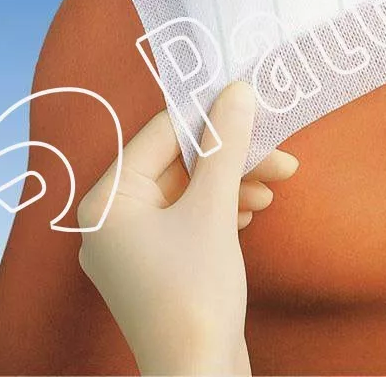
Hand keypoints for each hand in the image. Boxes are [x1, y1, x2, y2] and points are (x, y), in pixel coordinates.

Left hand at [76, 82, 298, 374]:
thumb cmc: (195, 294)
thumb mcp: (213, 209)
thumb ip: (225, 145)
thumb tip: (238, 91)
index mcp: (107, 202)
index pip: (159, 136)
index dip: (207, 115)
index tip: (247, 99)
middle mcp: (112, 220)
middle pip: (179, 164)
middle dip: (231, 157)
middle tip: (278, 154)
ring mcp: (134, 245)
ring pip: (189, 189)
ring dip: (234, 181)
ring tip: (275, 183)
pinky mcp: (159, 264)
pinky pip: (190, 216)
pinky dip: (223, 207)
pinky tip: (251, 209)